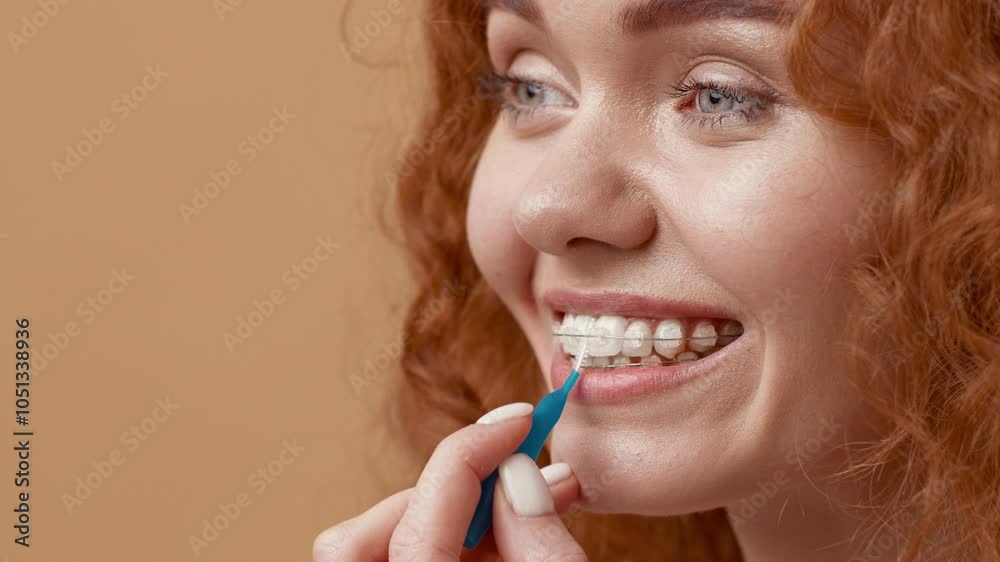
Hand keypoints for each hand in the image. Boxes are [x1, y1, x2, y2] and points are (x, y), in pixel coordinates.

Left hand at [313, 402, 587, 560]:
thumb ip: (540, 542)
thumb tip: (519, 474)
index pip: (424, 509)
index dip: (474, 450)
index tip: (521, 421)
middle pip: (372, 528)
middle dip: (450, 485)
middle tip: (515, 467)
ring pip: (377, 544)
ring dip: (449, 511)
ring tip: (521, 508)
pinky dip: (444, 540)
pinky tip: (500, 537)